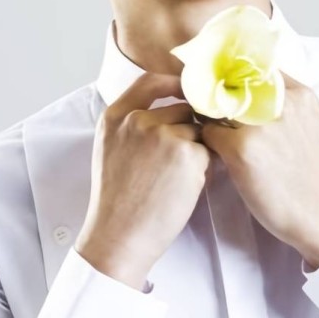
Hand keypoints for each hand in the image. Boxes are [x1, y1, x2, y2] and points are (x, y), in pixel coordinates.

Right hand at [76, 73, 210, 289]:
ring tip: (177, 180)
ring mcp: (163, 135)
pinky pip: (208, 152)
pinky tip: (184, 189)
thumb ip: (131, 124)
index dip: (173, 83)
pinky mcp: (187, 154)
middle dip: (188, 129)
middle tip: (179, 160)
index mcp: (115, 117)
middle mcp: (137, 120)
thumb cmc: (116, 200)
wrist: (119, 236)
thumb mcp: (110, 149)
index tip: (187, 90)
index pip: (149, 81)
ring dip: (197, 151)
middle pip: (181, 109)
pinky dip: (204, 169)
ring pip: (198, 132)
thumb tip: (167, 106)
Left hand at [199, 70, 318, 269]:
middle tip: (207, 106)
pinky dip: (208, 142)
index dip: (235, 75)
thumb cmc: (312, 175)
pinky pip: (209, 133)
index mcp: (300, 94)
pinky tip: (217, 154)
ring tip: (211, 131)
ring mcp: (260, 125)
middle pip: (232, 82)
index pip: (256, 67)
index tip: (224, 85)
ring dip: (209, 117)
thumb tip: (243, 91)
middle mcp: (281, 102)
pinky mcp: (242, 149)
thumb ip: (282, 104)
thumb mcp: (307, 126)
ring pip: (216, 106)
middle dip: (217, 93)